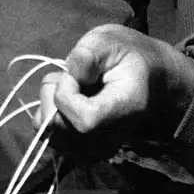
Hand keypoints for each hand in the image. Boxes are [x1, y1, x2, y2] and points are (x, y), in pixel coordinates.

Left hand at [38, 24, 193, 153]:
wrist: (145, 78)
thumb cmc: (126, 56)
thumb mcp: (109, 40)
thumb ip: (88, 53)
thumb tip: (72, 74)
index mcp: (126, 109)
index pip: (84, 118)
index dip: (67, 92)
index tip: (76, 72)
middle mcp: (111, 138)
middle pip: (60, 126)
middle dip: (54, 93)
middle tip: (72, 75)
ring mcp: (96, 150)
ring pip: (49, 131)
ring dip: (50, 103)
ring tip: (72, 87)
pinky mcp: (82, 152)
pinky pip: (48, 134)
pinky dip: (49, 113)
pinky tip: (68, 100)